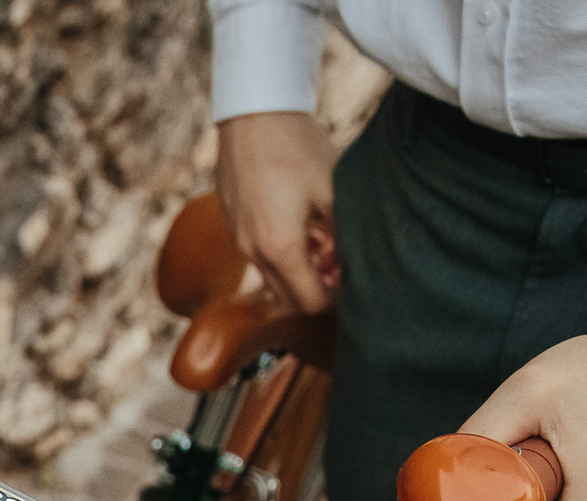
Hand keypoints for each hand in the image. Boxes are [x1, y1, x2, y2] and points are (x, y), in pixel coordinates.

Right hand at [215, 111, 340, 312]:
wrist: (253, 112)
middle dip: (315, 288)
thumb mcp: (333, 190)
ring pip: (271, 276)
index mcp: (280, 247)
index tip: (353, 279)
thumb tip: (354, 264)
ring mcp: (237, 238)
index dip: (336, 299)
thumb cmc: (296, 146)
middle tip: (338, 262)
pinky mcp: (232, 222)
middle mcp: (252, 251)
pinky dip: (279, 251)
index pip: (309, 303)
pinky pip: (257, 253)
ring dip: (296, 269)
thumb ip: (343, 235)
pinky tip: (296, 220)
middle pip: (287, 298)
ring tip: (319, 237)